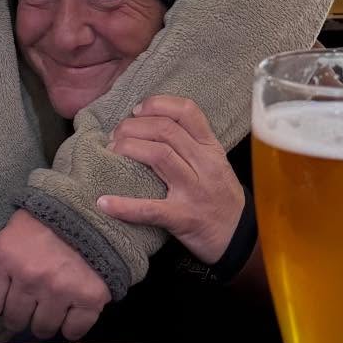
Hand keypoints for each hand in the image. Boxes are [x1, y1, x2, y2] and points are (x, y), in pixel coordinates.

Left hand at [0, 208, 110, 340]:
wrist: (89, 210)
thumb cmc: (42, 223)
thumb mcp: (7, 239)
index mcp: (5, 258)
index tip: (4, 298)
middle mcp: (30, 276)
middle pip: (14, 320)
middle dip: (20, 311)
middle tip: (32, 295)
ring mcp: (61, 289)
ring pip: (42, 329)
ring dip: (44, 320)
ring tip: (51, 301)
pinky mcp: (90, 297)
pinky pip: (73, 330)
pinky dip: (71, 325)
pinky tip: (70, 310)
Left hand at [100, 95, 246, 265]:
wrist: (238, 237)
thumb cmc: (221, 197)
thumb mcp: (216, 164)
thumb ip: (192, 144)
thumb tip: (151, 124)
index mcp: (211, 149)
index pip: (187, 112)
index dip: (158, 105)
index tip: (137, 110)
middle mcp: (205, 165)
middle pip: (165, 130)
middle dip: (133, 126)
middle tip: (115, 134)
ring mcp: (194, 191)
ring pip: (158, 154)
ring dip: (128, 147)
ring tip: (111, 151)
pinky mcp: (183, 218)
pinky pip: (150, 208)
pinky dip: (124, 206)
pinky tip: (104, 203)